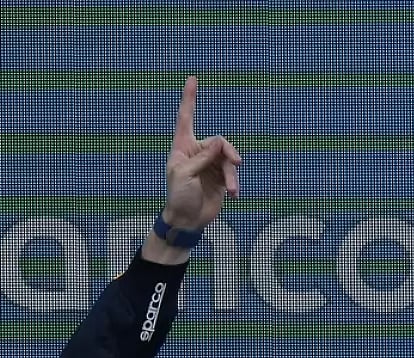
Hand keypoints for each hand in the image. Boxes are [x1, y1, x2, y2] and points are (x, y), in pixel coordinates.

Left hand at [161, 76, 241, 230]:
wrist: (187, 221)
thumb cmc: (178, 197)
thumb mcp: (185, 175)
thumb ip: (202, 157)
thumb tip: (219, 142)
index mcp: (182, 148)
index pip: (186, 119)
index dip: (189, 99)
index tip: (191, 79)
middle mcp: (196, 153)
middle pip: (219, 142)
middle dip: (228, 152)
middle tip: (235, 163)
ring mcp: (209, 165)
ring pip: (228, 158)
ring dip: (231, 174)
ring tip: (230, 190)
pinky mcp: (220, 177)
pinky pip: (232, 173)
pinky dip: (234, 183)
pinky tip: (233, 195)